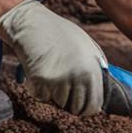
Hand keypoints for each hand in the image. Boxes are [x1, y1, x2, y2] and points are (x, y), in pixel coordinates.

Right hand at [0, 0, 107, 115]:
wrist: (30, 23)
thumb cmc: (58, 34)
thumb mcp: (87, 47)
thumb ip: (95, 69)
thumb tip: (101, 94)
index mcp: (93, 69)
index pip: (94, 105)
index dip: (85, 107)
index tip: (78, 103)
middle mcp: (78, 76)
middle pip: (76, 109)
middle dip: (68, 101)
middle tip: (61, 86)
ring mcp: (59, 79)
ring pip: (58, 103)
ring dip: (53, 93)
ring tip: (50, 71)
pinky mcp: (40, 80)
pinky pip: (41, 96)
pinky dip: (38, 88)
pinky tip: (38, 70)